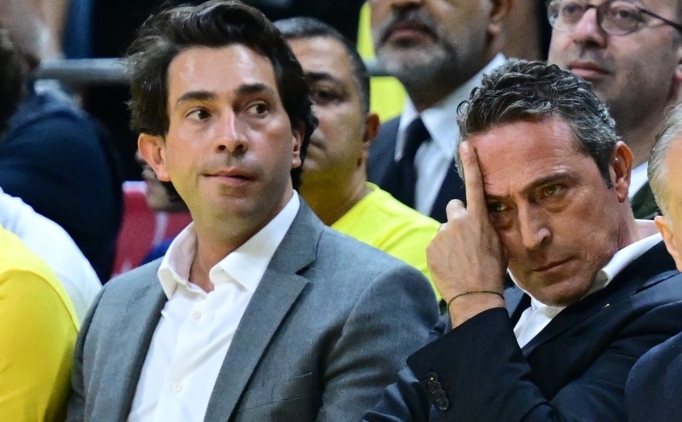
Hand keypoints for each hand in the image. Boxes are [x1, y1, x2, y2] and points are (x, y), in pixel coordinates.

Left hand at [427, 141, 506, 326]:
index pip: (474, 184)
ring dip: (450, 239)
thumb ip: (488, 228)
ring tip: (459, 259)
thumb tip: (482, 223)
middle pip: (454, 208)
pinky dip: (441, 252)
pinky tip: (450, 266)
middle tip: (465, 240)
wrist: (475, 296)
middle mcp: (459, 221)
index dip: (470, 163)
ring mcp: (442, 233)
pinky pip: (436, 244)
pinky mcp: (431, 246)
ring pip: (445, 230)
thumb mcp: (500, 245)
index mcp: (479, 219)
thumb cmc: (493, 272)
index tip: (464, 144)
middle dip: (458, 219)